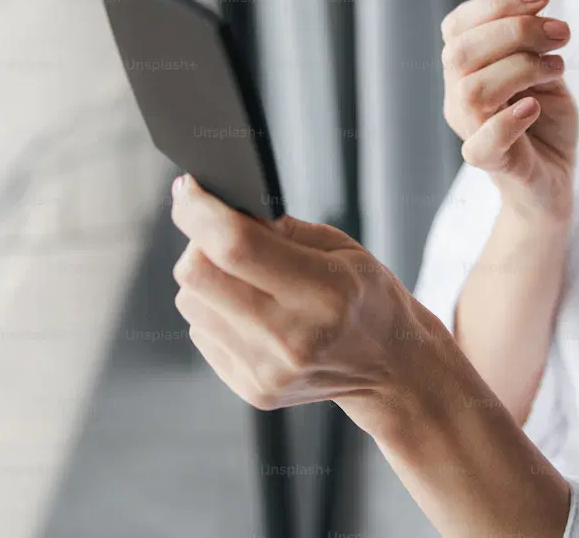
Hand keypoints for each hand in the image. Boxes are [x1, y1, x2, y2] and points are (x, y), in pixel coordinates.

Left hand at [168, 173, 433, 426]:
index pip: (235, 246)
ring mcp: (268, 369)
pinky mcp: (252, 388)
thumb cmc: (365, 296)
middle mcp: (292, 337)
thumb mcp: (340, 248)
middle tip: (219, 234)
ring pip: (190, 302)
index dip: (200, 212)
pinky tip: (251, 313)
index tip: (189, 190)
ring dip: (206, 280)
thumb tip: (220, 209)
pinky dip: (215, 312)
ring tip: (244, 280)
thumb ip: (279, 229)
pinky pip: (200, 331)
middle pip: (198, 275)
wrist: (389, 366)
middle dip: (198, 242)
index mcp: (325, 292)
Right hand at [441, 0, 578, 224]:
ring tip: (557, 69)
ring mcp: (470, 129)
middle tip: (560, 33)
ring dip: (521, 69)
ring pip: (472, 90)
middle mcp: (458, 95)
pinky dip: (508, 121)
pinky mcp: (491, 163)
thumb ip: (536, 40)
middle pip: (461, 52)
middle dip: (515, 31)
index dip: (498, 0)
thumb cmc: (545, 122)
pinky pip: (481, 143)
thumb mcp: (544, 70)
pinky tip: (535, 107)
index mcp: (466, 67)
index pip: (460, 24)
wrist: (553, 179)